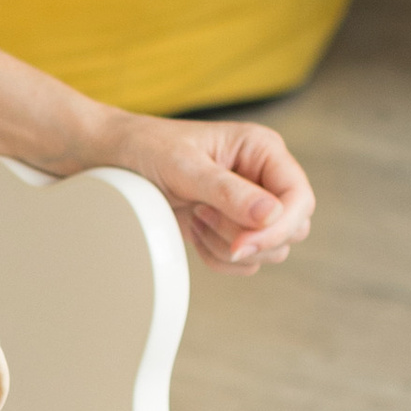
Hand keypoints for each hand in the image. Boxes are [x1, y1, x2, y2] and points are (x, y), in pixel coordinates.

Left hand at [107, 112, 314, 270]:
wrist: (111, 159)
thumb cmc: (145, 148)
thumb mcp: (183, 166)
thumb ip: (227, 191)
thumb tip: (271, 216)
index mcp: (263, 150)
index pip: (299, 198)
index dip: (278, 227)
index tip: (241, 245)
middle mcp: (263, 177)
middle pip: (292, 229)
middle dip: (248, 237)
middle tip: (202, 216)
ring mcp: (249, 205)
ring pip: (270, 250)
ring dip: (228, 246)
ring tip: (194, 216)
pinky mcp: (231, 228)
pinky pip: (244, 262)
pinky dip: (217, 257)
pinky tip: (192, 230)